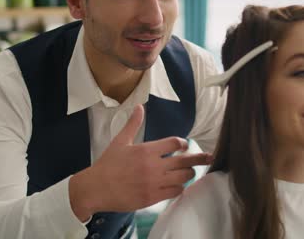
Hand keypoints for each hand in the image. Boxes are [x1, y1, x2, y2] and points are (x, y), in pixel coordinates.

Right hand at [69, 105, 212, 220]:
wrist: (95, 188)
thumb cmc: (107, 164)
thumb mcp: (120, 141)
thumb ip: (133, 124)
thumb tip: (139, 107)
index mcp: (146, 150)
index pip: (176, 143)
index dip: (184, 144)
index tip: (185, 146)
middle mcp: (153, 166)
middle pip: (185, 161)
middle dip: (198, 158)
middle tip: (207, 157)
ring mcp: (154, 183)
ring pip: (184, 177)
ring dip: (189, 174)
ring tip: (190, 172)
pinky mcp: (152, 197)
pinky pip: (175, 192)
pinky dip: (180, 188)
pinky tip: (179, 185)